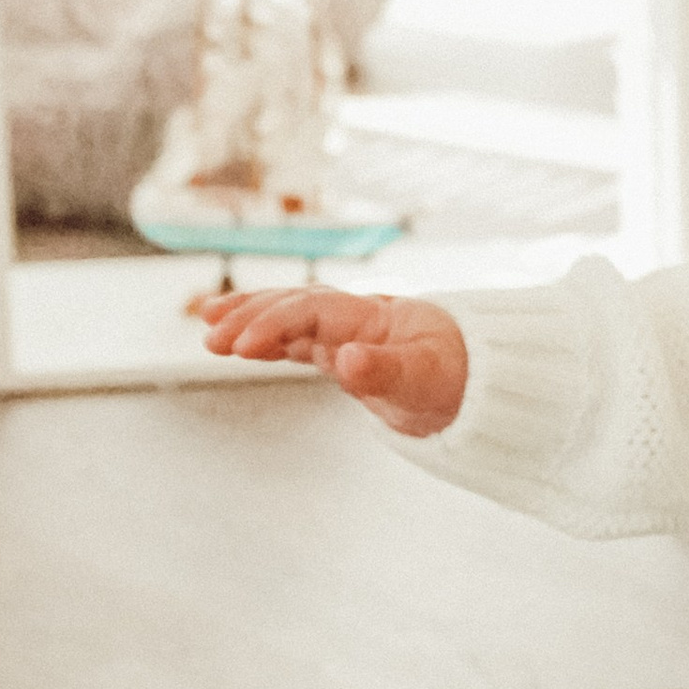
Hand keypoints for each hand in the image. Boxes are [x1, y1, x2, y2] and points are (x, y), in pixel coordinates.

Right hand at [198, 287, 467, 436]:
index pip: (312, 308)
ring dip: (251, 320)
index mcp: (373, 315)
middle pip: (294, 304)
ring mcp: (347, 334)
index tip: (243, 345)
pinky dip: (268, 339)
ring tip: (208, 327)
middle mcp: (355, 318)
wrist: (480, 384)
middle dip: (251, 316)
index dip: (276, 322)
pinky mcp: (343, 353)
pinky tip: (238, 344)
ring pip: (290, 317)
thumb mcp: (426, 379)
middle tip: (211, 334)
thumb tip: (345, 360)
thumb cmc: (457, 376)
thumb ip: (385, 370)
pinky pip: (297, 339)